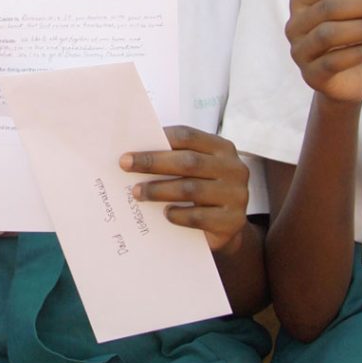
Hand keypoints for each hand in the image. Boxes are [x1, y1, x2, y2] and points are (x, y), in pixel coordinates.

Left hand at [119, 126, 248, 252]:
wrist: (228, 226)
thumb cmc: (203, 188)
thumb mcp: (196, 169)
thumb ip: (175, 157)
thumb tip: (135, 153)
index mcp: (222, 148)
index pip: (188, 136)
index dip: (159, 139)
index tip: (131, 148)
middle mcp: (233, 168)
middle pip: (188, 161)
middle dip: (152, 162)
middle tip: (125, 165)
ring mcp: (236, 195)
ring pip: (191, 189)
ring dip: (159, 190)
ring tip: (137, 193)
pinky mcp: (232, 221)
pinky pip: (199, 217)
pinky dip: (178, 214)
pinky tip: (165, 213)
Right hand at [286, 0, 361, 103]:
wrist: (344, 82)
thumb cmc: (351, 40)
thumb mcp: (354, 16)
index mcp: (302, 1)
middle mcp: (295, 24)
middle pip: (331, 6)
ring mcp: (299, 51)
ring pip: (329, 33)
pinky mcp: (311, 75)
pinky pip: (333, 62)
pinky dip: (358, 53)